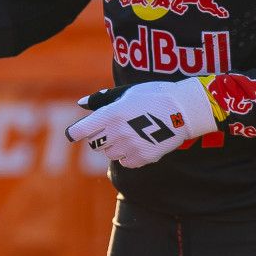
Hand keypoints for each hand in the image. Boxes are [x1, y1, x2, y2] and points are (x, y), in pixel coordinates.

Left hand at [65, 78, 217, 167]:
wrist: (183, 109)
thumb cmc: (153, 96)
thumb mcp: (126, 92)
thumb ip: (102, 100)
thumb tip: (81, 104)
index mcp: (111, 113)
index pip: (81, 131)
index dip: (74, 133)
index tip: (72, 134)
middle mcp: (117, 131)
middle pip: (94, 144)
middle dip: (100, 138)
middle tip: (114, 129)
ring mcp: (130, 146)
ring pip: (110, 154)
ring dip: (116, 147)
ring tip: (132, 133)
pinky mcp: (142, 158)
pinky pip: (126, 162)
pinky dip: (129, 156)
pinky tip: (140, 143)